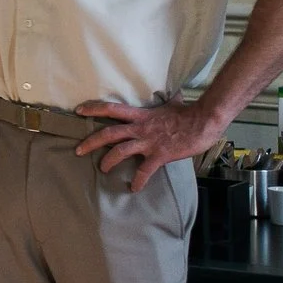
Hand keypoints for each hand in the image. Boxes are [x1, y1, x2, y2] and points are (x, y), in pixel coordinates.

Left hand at [74, 98, 222, 190]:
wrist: (204, 121)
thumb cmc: (189, 114)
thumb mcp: (173, 104)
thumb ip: (167, 102)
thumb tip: (174, 94)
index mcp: (141, 115)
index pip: (112, 109)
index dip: (94, 108)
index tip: (79, 110)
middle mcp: (140, 128)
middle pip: (108, 133)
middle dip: (90, 142)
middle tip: (78, 151)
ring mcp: (149, 142)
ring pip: (120, 151)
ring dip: (108, 161)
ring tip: (102, 169)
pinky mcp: (160, 154)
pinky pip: (145, 170)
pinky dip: (138, 180)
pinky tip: (133, 188)